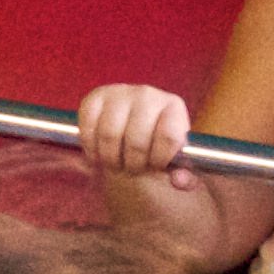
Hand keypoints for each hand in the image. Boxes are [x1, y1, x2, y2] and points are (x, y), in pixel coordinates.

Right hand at [76, 81, 197, 188]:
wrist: (133, 124)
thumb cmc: (157, 144)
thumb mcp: (176, 160)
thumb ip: (186, 176)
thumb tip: (179, 180)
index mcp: (173, 106)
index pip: (168, 136)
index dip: (159, 159)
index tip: (155, 167)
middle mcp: (148, 94)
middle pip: (136, 139)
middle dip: (133, 163)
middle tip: (132, 169)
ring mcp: (120, 93)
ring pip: (109, 134)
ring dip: (110, 158)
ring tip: (115, 163)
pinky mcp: (95, 97)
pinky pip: (88, 127)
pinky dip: (90, 147)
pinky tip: (97, 154)